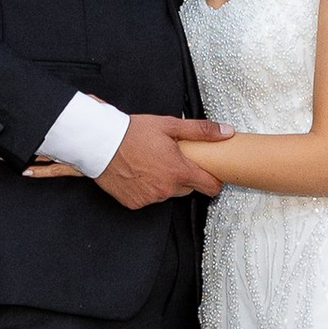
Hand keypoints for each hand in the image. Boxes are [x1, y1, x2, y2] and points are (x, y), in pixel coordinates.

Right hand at [101, 114, 228, 207]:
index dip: (214, 181)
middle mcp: (166, 189)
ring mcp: (150, 198)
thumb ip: (201, 130)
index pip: (209, 186)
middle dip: (184, 175)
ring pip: (168, 193)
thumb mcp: (170, 125)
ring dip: (165, 182)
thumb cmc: (133, 133)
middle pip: (187, 188)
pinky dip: (147, 188)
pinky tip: (139, 173)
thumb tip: (226, 132)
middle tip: (172, 159)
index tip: (212, 174)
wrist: (101, 144)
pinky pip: (149, 198)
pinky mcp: (135, 203)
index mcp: (179, 171)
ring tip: (152, 163)